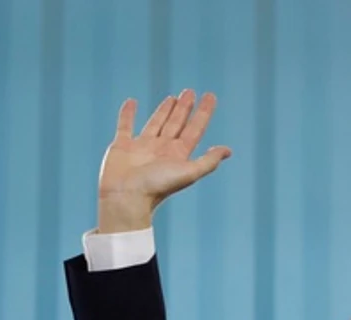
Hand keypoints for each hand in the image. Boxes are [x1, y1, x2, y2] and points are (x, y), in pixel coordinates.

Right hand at [96, 89, 231, 231]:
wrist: (126, 198)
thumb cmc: (157, 187)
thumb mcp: (188, 173)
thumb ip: (208, 162)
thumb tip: (228, 151)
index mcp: (178, 155)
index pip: (195, 130)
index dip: (203, 113)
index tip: (210, 96)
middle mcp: (162, 150)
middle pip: (177, 124)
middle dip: (185, 108)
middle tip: (190, 91)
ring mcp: (142, 148)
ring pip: (156, 123)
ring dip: (164, 110)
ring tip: (173, 97)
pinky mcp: (122, 146)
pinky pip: (125, 125)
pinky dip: (128, 114)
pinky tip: (132, 102)